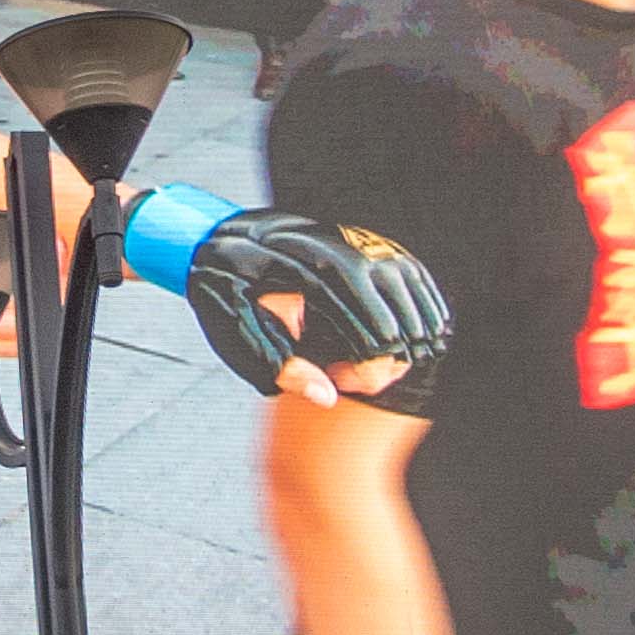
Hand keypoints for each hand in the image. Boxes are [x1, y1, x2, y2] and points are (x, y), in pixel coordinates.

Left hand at [175, 208, 451, 407]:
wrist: (211, 240)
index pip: (360, 316)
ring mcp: (351, 237)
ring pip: (406, 279)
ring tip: (401, 360)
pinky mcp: (361, 239)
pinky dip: (421, 298)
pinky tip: (423, 328)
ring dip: (415, 323)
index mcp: (301, 270)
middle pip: (391, 298)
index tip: (354, 381)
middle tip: (379, 377)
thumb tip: (327, 397)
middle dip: (394, 345)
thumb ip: (281, 368)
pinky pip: (406, 267)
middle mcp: (333, 246)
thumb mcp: (237, 336)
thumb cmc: (223, 294)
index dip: (368, 358)